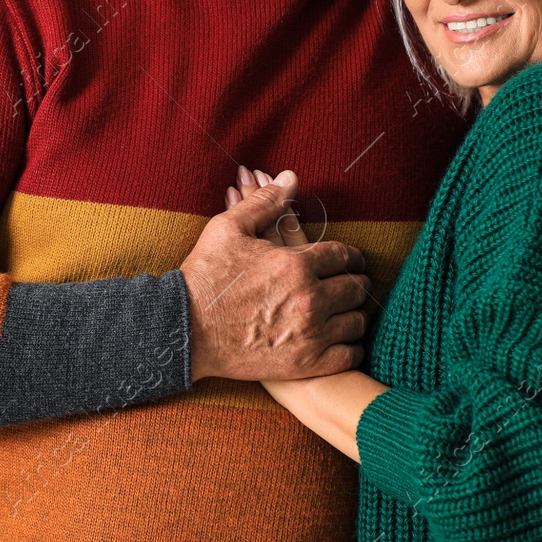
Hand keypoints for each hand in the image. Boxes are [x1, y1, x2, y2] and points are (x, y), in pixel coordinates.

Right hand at [182, 168, 370, 381]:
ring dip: (354, 314)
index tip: (352, 260)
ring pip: (356, 322)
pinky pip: (348, 355)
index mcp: (296, 264)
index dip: (351, 256)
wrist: (185, 331)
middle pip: (355, 288)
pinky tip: (343, 340)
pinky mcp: (305, 364)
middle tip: (352, 284)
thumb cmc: (206, 278)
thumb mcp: (229, 229)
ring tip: (347, 311)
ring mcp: (309, 335)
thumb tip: (292, 178)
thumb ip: (265, 202)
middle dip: (356, 282)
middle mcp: (310, 299)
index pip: (344, 256)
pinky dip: (351, 346)